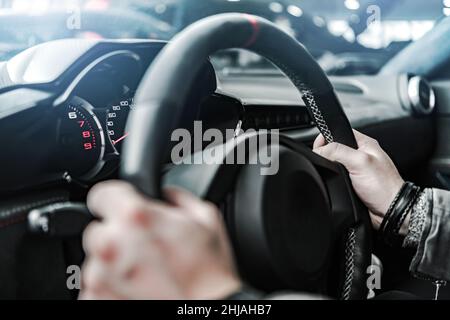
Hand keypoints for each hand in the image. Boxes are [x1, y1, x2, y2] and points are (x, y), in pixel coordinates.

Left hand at [80, 181, 240, 299]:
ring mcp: (100, 277)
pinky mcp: (96, 300)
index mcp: (135, 217)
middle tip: (145, 247)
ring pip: (97, 260)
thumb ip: (177, 197)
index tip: (119, 207)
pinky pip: (96, 287)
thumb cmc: (209, 274)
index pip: (101, 194)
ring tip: (147, 273)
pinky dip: (113, 287)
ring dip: (115, 264)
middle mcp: (111, 245)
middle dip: (118, 235)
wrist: (206, 313)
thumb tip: (165, 194)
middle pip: (99, 229)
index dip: (114, 200)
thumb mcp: (207, 218)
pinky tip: (140, 289)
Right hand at [313, 131, 404, 229]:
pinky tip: (337, 185)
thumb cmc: (385, 187)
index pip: (338, 133)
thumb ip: (337, 151)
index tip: (319, 147)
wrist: (390, 212)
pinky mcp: (352, 184)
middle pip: (333, 150)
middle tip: (328, 164)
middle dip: (326, 156)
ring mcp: (355, 171)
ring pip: (333, 166)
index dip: (326, 138)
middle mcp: (359, 156)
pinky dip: (332, 182)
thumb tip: (319, 150)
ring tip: (335, 177)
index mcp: (364, 144)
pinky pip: (335, 179)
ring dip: (330, 171)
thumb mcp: (360, 162)